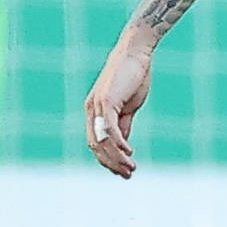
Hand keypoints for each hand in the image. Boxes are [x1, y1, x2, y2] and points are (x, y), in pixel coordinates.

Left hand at [83, 34, 154, 177]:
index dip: (108, 159)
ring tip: (131, 168)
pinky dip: (118, 143)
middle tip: (128, 174)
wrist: (136, 52)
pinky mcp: (106, 100)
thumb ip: (124, 124)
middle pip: (96, 146)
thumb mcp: (129, 106)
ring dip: (116, 158)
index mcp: (94, 111)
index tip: (123, 171)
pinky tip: (129, 151)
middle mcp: (91, 110)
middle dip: (112, 163)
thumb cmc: (133, 76)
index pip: (96, 142)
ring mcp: (97, 105)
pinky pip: (109, 128)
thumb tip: (123, 143)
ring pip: (102, 140)